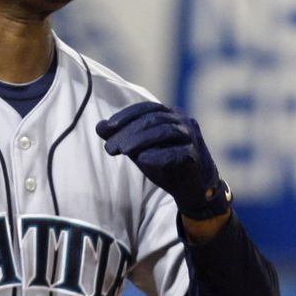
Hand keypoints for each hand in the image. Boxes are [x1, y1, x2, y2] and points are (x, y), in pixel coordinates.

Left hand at [95, 101, 230, 219]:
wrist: (190, 187)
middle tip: (110, 148)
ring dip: (141, 140)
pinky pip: (178, 152)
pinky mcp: (195, 156)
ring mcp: (192, 137)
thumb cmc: (164, 161)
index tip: (106, 128)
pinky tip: (142, 160)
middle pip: (153, 119)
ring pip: (166, 131)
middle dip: (128, 132)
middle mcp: (183, 121)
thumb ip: (122, 136)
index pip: (146, 108)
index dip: (125, 116)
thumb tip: (99, 127)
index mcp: (169, 115)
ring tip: (123, 152)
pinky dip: (159, 155)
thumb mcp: (139, 148)